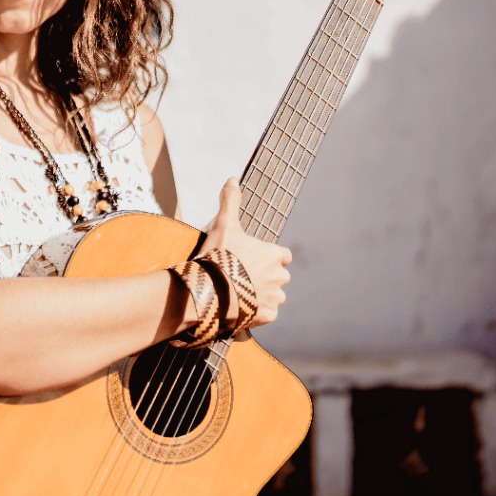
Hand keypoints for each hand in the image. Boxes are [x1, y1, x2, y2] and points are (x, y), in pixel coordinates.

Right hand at [200, 178, 290, 328]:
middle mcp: (279, 277)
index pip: (284, 256)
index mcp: (274, 255)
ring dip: (263, 296)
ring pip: (274, 297)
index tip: (258, 259)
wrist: (211, 291)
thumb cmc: (220, 256)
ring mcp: (273, 298)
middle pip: (280, 277)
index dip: (272, 257)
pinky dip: (257, 314)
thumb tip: (233, 178)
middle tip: (244, 278)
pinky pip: (266, 315)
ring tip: (242, 295)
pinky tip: (241, 310)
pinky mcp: (266, 316)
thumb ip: (230, 201)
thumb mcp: (223, 225)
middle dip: (267, 278)